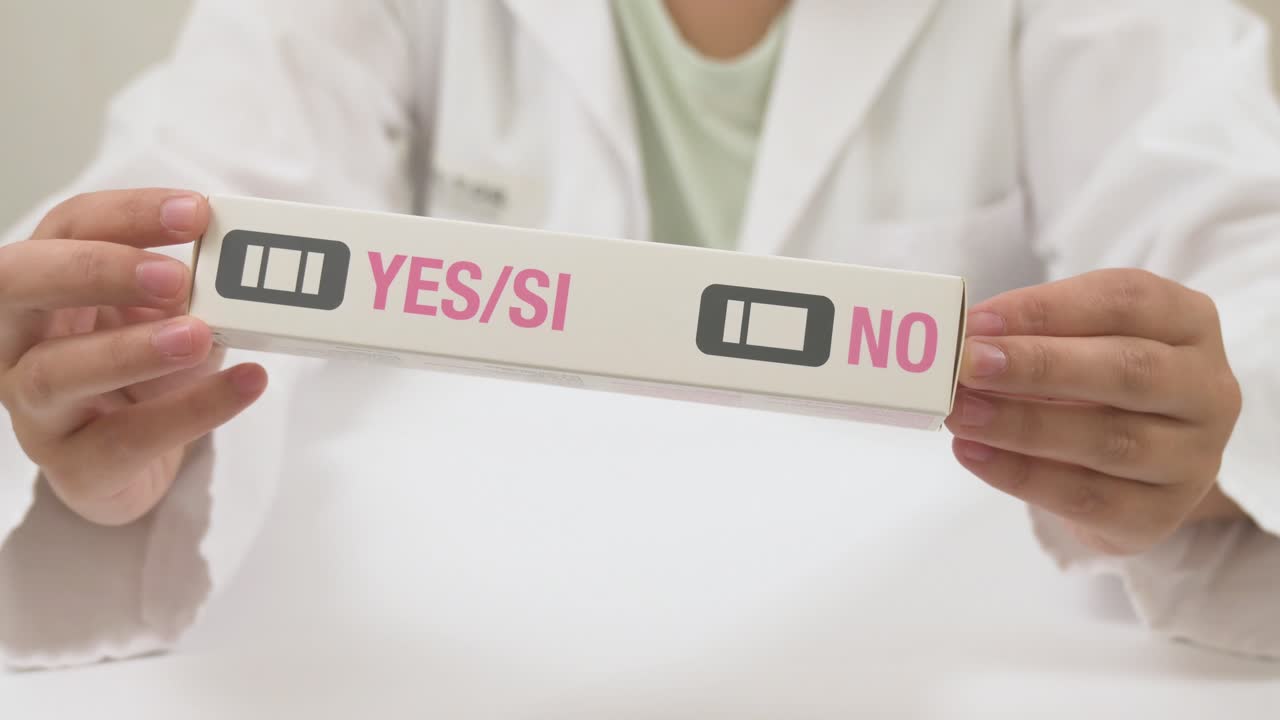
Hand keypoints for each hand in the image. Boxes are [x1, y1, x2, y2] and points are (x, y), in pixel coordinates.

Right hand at [0, 190, 267, 525]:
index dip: (129, 214)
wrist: (129, 467)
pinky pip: (124, 439)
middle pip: (21, 284)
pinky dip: (190, 410)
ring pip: (56, 371)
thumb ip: (189, 284)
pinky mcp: (72, 465)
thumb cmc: (141, 372)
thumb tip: (244, 255)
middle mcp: (17, 338)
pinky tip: (245, 384)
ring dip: (132, 349)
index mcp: (44, 283)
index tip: (198, 212)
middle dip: (98, 270)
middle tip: (176, 275)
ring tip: (200, 336)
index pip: (70, 227)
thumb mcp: (165, 315)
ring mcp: (34, 406)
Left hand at [945, 269, 1243, 555]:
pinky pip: (1087, 496)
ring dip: (1022, 424)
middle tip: (968, 365)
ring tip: (961, 413)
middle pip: (1127, 371)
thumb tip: (964, 337)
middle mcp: (1207, 388)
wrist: (1133, 472)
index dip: (1047, 309)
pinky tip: (973, 454)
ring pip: (1108, 440)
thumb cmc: (1097, 385)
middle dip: (1039, 366)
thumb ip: (1033, 334)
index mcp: (1189, 322)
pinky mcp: (1161, 514)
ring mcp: (1193, 457)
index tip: (978, 321)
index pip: (1125, 301)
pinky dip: (1022, 475)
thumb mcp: (1077, 343)